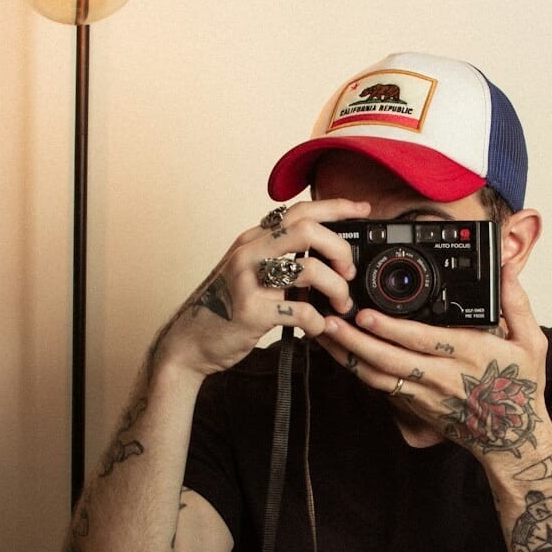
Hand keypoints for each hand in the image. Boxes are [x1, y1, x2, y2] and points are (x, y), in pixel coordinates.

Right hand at [160, 200, 367, 376]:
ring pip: (310, 269)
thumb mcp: (250, 274)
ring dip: (336, 289)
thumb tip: (325, 259)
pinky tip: (317, 329)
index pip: (300, 210)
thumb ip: (279, 261)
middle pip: (308, 229)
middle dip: (340, 250)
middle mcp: (249, 252)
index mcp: (254, 240)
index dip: (336, 206)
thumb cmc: (225, 310)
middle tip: (347, 273)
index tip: (363, 209)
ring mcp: (248, 281)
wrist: (188, 344)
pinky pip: (301, 312)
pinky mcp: (251, 312)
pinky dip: (319, 323)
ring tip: (339, 306)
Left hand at [316, 265, 549, 463]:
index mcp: (469, 354)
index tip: (365, 314)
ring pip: (378, 376)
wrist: (512, 439)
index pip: (422, 341)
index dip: (391, 329)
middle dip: (355, 341)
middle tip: (329, 321)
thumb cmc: (521, 390)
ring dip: (348, 355)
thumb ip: (516, 303)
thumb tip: (507, 269)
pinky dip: (358, 371)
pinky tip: (340, 355)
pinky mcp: (417, 407)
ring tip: (324, 333)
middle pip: (389, 359)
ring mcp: (426, 395)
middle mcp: (443, 376)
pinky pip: (381, 389)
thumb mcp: (531, 343)